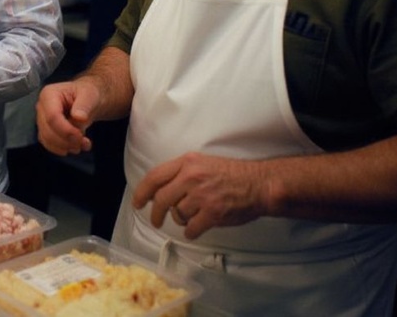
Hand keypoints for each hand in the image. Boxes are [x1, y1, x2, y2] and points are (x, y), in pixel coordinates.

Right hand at [36, 80, 98, 155]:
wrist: (87, 101)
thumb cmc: (87, 95)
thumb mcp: (90, 95)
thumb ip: (84, 105)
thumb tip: (79, 117)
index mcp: (49, 94)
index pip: (52, 117)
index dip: (65, 130)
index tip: (80, 136)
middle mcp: (41, 107)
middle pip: (47, 130)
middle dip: (66, 141)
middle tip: (84, 142)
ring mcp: (41, 119)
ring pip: (47, 139)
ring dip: (66, 146)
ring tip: (83, 144)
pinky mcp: (45, 130)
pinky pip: (49, 144)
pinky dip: (63, 149)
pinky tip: (76, 146)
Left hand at [133, 152, 270, 239]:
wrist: (259, 184)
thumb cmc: (231, 174)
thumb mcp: (202, 163)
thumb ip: (181, 173)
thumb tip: (161, 190)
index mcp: (186, 163)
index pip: (155, 177)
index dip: (142, 192)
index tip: (137, 203)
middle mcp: (191, 177)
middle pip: (161, 199)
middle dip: (155, 213)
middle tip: (155, 220)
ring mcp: (202, 195)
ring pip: (177, 214)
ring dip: (181, 220)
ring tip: (191, 217)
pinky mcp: (213, 212)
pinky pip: (191, 228)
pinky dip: (191, 232)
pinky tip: (195, 229)